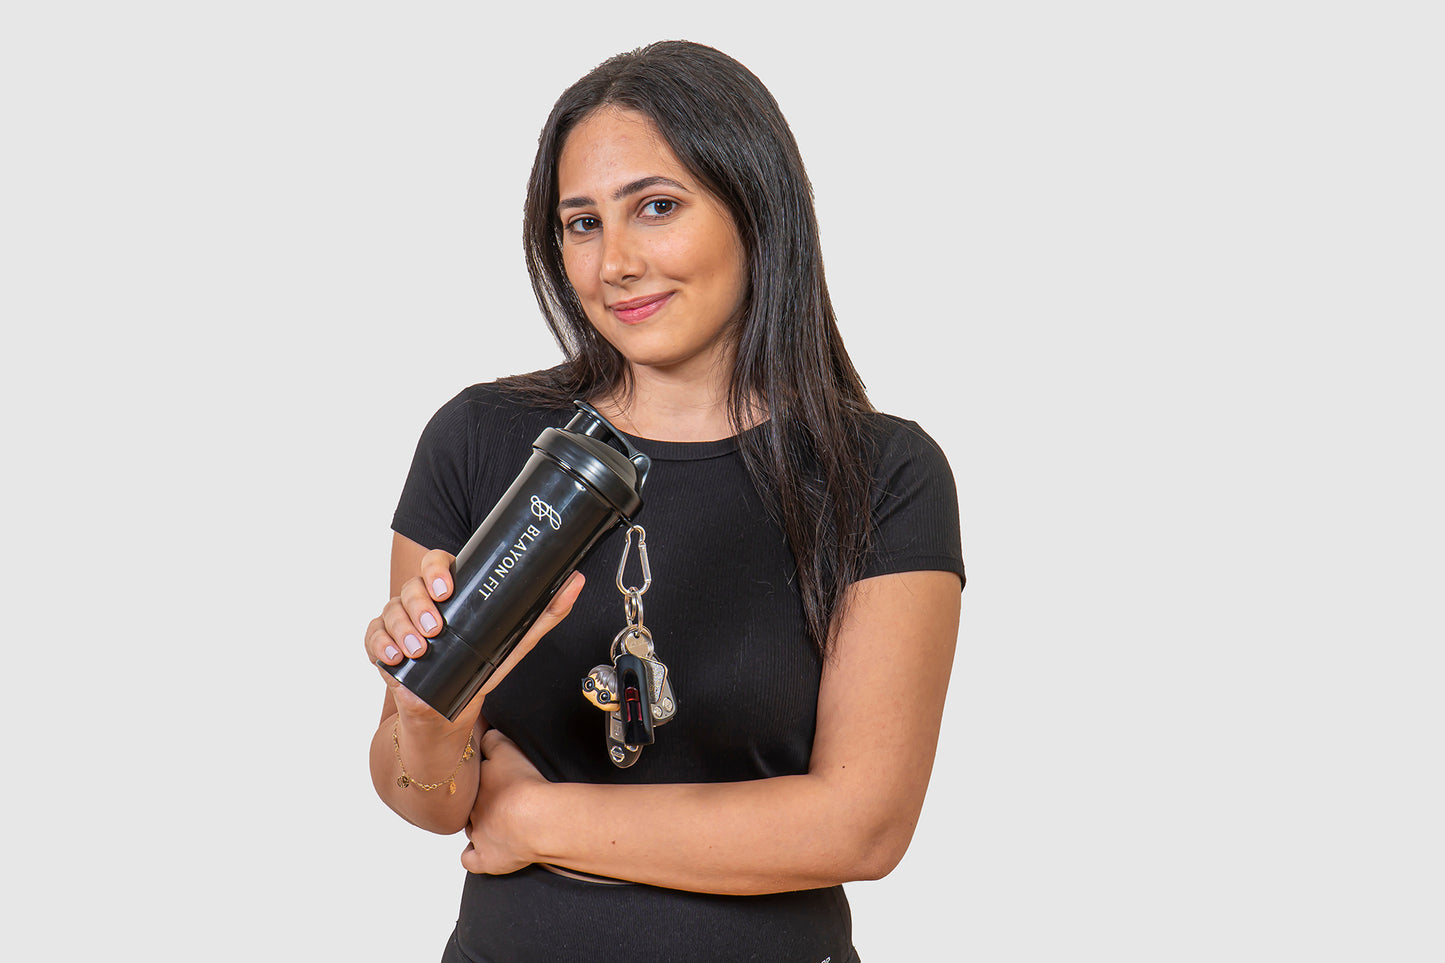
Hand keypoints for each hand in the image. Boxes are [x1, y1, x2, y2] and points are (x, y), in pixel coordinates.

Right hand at [365, 550, 586, 730]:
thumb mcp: (514, 641)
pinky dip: (380, 646)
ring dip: (402, 629)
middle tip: (436, 628)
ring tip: (418, 649)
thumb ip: (545, 612)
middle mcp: (422, 603)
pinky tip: (394, 657)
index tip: (447, 587)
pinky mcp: (382, 645)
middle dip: (420, 605)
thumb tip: (575, 580)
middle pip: (411, 586)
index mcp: (450, 593)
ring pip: (391, 610)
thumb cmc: (478, 669)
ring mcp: (399, 622)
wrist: (448, 711)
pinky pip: (372, 636)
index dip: (436, 570)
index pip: (437, 564)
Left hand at [461, 729, 546, 874]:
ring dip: (482, 826)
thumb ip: (491, 741)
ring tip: (502, 822)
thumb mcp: (507, 749)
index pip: (469, 780)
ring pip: (471, 828)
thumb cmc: (525, 785)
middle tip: (503, 799)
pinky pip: (470, 859)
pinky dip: (475, 856)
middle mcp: (472, 810)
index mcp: (476, 785)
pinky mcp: (486, 859)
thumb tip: (482, 735)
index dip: (481, 778)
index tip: (495, 777)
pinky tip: (484, 850)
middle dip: (482, 803)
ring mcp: (477, 836)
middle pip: (470, 805)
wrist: (535, 818)